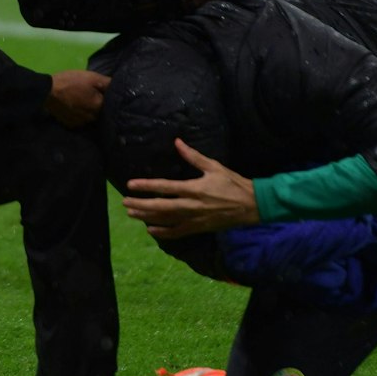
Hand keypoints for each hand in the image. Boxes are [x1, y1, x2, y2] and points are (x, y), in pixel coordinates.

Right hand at [43, 69, 109, 127]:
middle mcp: (92, 118)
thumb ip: (107, 82)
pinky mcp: (70, 125)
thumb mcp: (91, 77)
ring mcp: (80, 123)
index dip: (107, 97)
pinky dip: (79, 115)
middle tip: (93, 96)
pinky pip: (80, 121)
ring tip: (83, 102)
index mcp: (98, 106)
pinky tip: (75, 108)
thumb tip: (119, 86)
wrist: (47, 91)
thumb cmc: (71, 82)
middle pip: (100, 112)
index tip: (103, 92)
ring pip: (90, 117)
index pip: (110, 104)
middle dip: (98, 105)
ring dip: (89, 112)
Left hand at [123, 138, 258, 237]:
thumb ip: (193, 156)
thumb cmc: (233, 183)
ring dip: (147, 217)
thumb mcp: (214, 166)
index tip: (130, 185)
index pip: (165, 188)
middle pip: (160, 207)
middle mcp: (192, 206)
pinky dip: (163, 233)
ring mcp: (195, 219)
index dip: (146, 186)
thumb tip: (177, 142)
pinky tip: (151, 230)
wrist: (251, 205)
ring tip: (131, 213)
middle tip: (125, 202)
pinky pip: (178, 233)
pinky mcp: (199, 228)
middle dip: (140, 205)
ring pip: (166, 221)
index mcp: (194, 189)